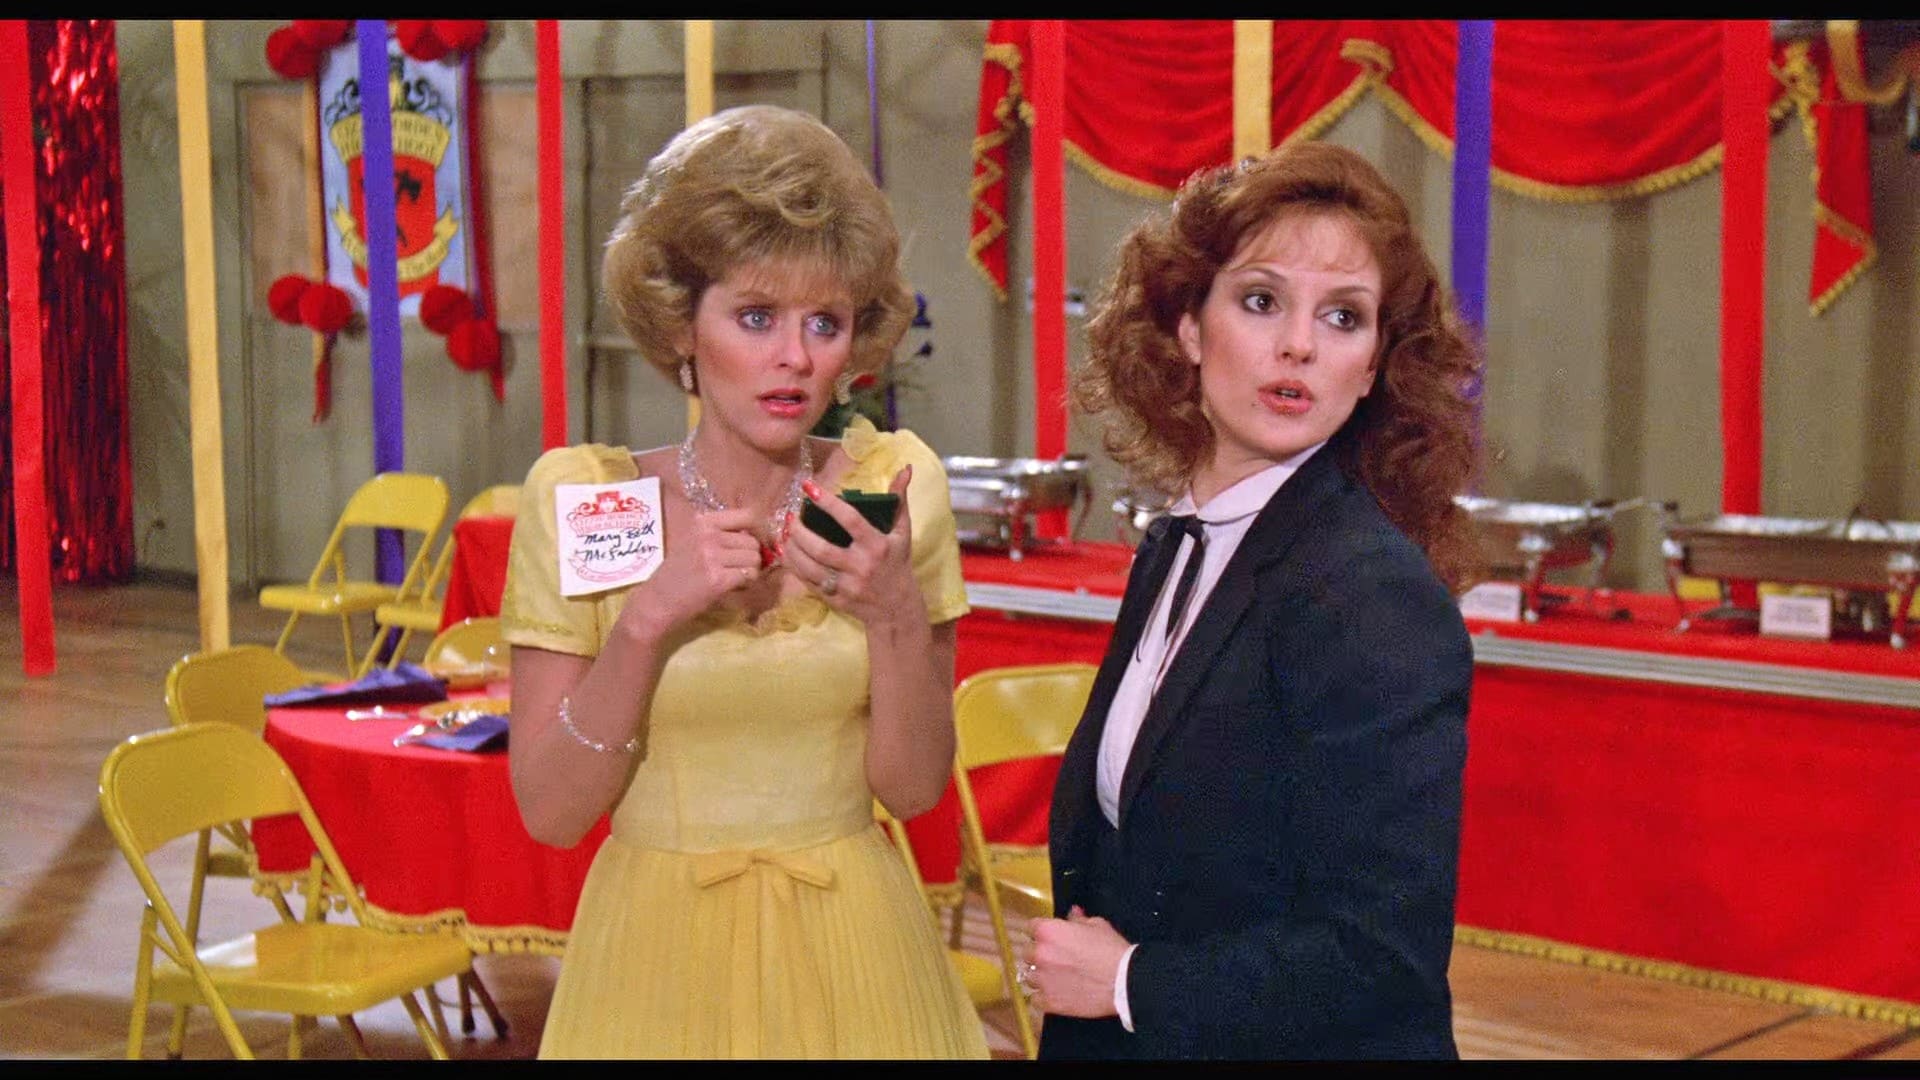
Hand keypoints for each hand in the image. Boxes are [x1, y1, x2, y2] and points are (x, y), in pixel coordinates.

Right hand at [618, 505, 764, 636]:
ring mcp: (712, 556)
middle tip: (740, 568)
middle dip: (752, 556)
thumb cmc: (676, 572)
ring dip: (750, 570)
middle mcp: (708, 535)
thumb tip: (757, 537)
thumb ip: (721, 535)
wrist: (657, 600)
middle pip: (752, 542)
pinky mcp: (717, 578)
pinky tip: (733, 586)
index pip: (747, 516)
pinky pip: (748, 575)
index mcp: (703, 522)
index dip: (759, 530)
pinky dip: (746, 583)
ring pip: (754, 559)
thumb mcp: (694, 542)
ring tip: (735, 577)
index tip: (757, 543)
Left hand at [782, 467, 922, 627]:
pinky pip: (808, 583)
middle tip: (790, 516)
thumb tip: (905, 469)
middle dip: (800, 531)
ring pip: (811, 567)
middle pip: (822, 548)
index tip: (808, 486)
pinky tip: (786, 553)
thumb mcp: (903, 532)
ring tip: (784, 533)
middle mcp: (861, 566)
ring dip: (793, 549)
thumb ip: (899, 500)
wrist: (897, 608)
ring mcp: (847, 585)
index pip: (850, 520)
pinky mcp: (835, 599)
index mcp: (877, 545)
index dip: (828, 502)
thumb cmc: (898, 563)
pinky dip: (794, 567)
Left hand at [1023, 905, 1131, 1018]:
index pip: (1031, 927)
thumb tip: (1072, 913)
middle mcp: (1039, 954)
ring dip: (1040, 976)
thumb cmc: (1112, 950)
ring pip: (1029, 976)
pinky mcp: (1048, 1001)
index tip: (1051, 937)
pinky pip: (1035, 999)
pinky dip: (1043, 997)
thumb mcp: (1097, 926)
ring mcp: (1042, 980)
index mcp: (1048, 931)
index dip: (1042, 932)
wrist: (1124, 982)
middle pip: (1027, 952)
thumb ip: (1078, 920)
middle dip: (1040, 954)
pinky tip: (1056, 994)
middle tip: (1057, 959)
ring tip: (1057, 978)